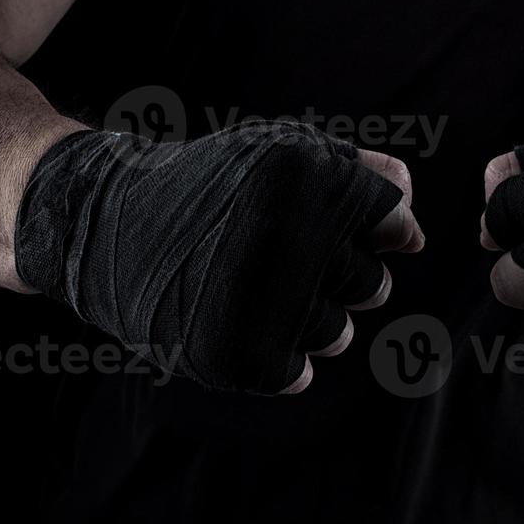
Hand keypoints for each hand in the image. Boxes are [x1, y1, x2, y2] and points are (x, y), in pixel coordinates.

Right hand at [16, 121, 423, 394]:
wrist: (109, 221)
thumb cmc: (210, 183)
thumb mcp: (281, 151)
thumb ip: (358, 173)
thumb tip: (415, 226)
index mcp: (306, 180)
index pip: (396, 224)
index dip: (372, 227)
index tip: (332, 223)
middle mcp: (289, 238)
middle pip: (375, 284)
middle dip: (342, 272)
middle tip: (283, 255)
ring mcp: (262, 301)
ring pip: (339, 331)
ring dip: (309, 315)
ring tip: (254, 286)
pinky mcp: (237, 355)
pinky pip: (299, 373)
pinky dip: (279, 356)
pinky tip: (242, 321)